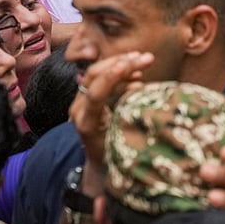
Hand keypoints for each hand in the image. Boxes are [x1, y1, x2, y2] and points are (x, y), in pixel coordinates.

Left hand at [68, 51, 153, 174]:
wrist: (99, 165)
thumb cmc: (115, 156)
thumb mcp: (122, 141)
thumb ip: (129, 115)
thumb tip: (139, 87)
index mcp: (86, 123)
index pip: (95, 93)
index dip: (112, 77)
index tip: (131, 64)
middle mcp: (78, 111)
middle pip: (93, 77)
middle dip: (120, 63)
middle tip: (146, 58)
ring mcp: (81, 104)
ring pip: (96, 74)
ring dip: (121, 63)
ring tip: (144, 59)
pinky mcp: (87, 100)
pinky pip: (101, 79)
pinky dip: (119, 72)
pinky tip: (137, 73)